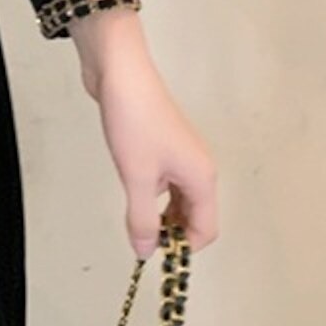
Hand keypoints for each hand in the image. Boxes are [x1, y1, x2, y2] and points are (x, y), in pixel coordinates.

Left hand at [68, 8, 218, 259]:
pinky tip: (131, 189)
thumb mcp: (136, 176)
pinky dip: (152, 192)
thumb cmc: (133, 122)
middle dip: (171, 231)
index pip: (205, 230)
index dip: (182, 247)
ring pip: (177, 198)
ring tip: (133, 215)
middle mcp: (197, 167)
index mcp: (202, 178)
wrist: (120, 72)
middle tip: (139, 236)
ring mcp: (179, 154)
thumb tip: (146, 253)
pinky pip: (164, 180)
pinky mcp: (161, 143)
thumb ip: (142, 218)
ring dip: (160, 212)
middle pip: (193, 215)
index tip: (153, 251)